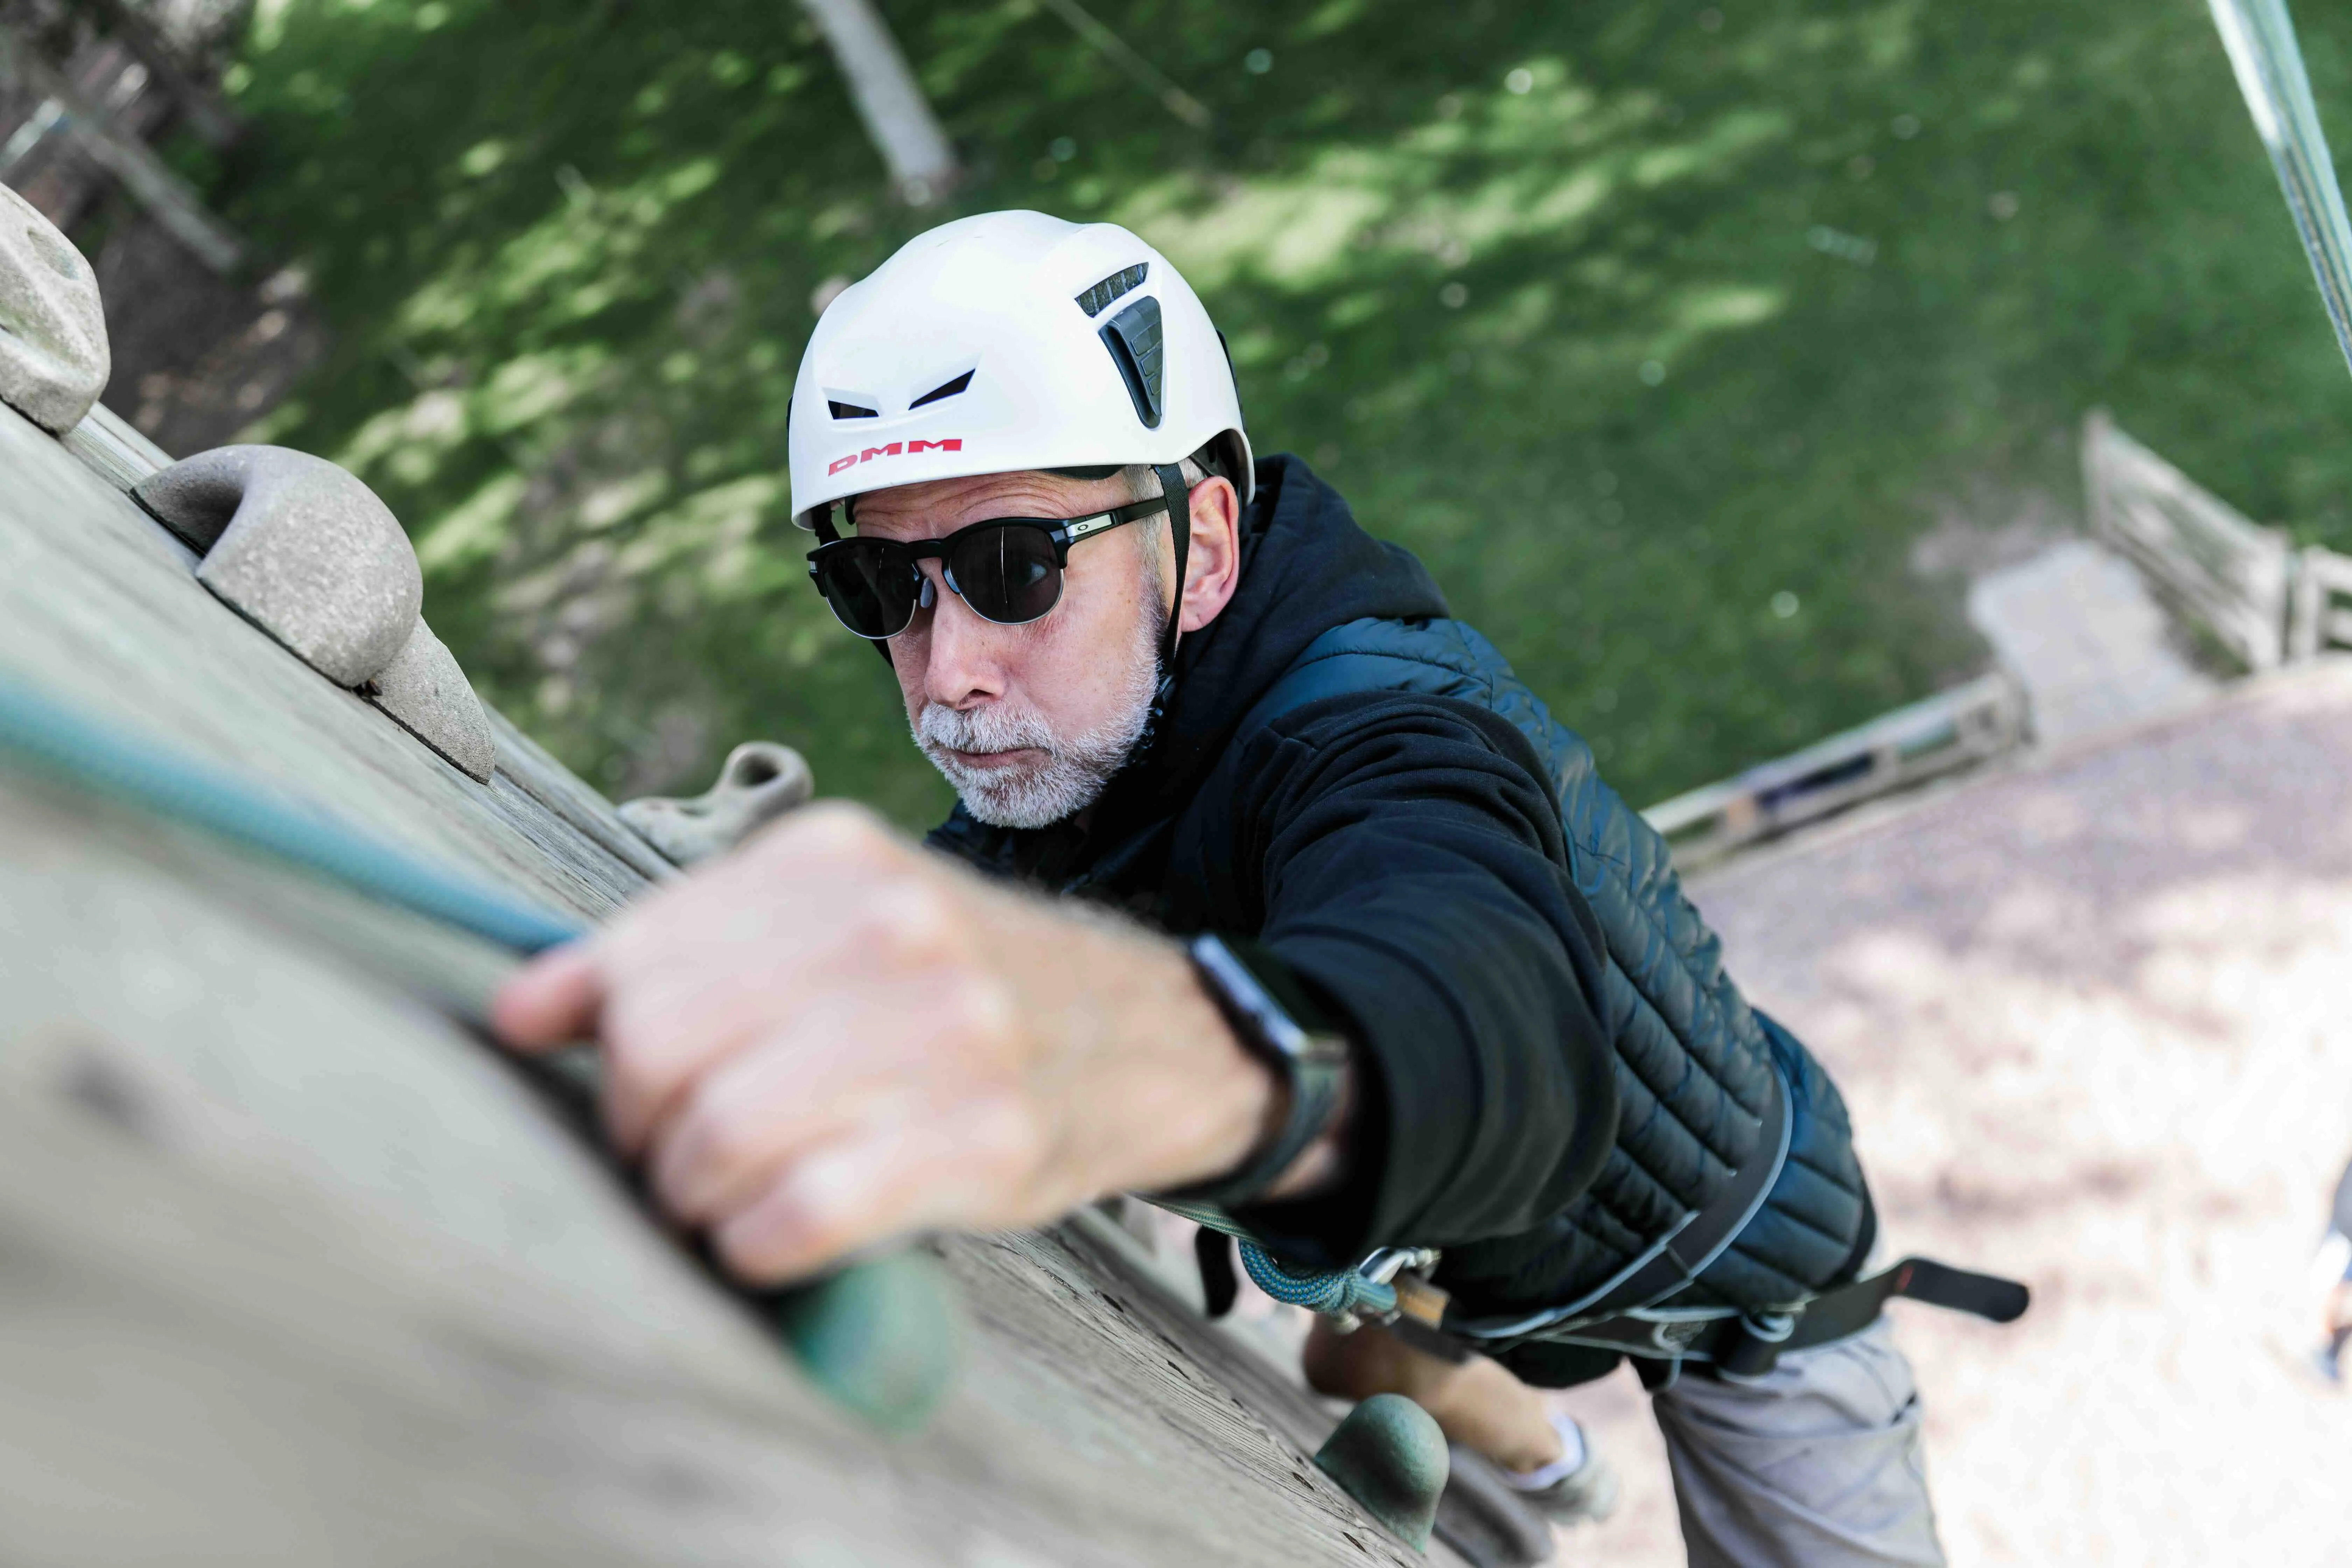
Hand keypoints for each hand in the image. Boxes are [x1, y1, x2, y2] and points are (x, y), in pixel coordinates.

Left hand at [492, 803, 1286, 1283]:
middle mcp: (890, 928)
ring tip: (727, 1198)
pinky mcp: (981, 1142)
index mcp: (837, 859)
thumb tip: (523, 1010)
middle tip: (676, 1156)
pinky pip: (797, 1214)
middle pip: (661, 1049)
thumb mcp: (836, 923)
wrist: (1149, 1035)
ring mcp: (945, 1033)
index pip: (638, 960)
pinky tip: (773, 1236)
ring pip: (718, 1137)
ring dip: (694, 1196)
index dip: (601, 1043)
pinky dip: (755, 1245)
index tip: (630, 1085)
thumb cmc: (955, 990)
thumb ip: (683, 950)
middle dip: (641, 1128)